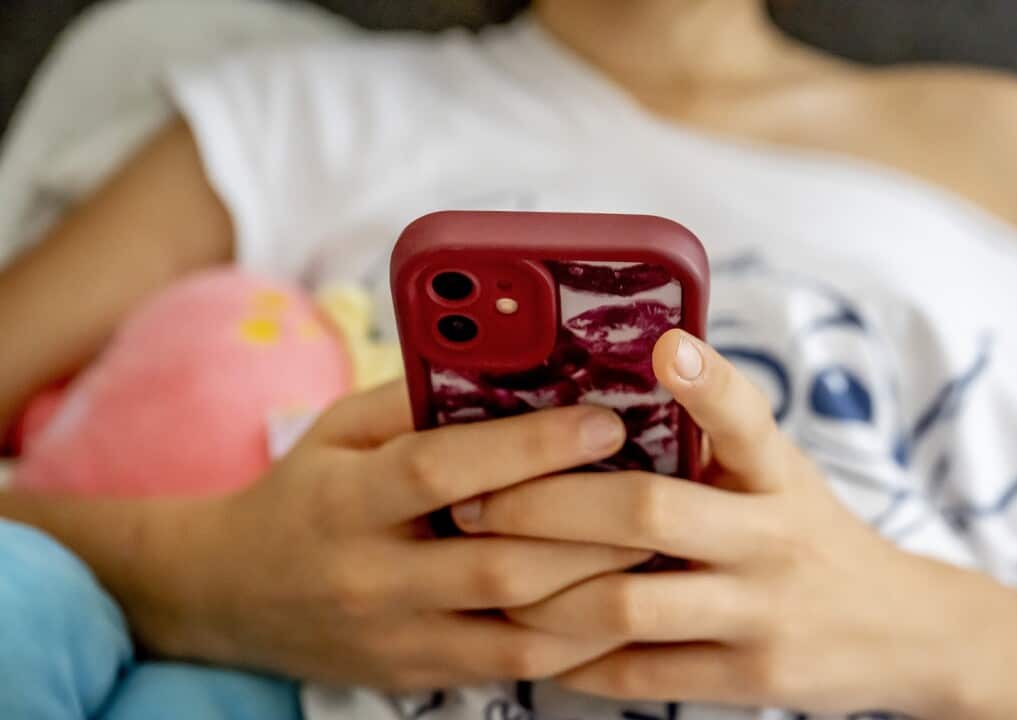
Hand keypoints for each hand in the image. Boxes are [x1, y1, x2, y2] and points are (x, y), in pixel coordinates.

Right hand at [139, 382, 649, 689]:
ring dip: (600, 590)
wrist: (227, 596)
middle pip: (500, 561)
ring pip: (521, 628)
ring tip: (659, 547)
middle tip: (660, 489)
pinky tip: (620, 600)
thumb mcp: (338, 431)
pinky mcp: (420, 675)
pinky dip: (576, 639)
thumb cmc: (302, 495)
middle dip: (591, 528)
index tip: (603, 422)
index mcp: (346, 499)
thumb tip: (511, 360)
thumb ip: (416, 400)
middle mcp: (371, 576)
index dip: (530, 445)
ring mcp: (398, 637)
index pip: (445, 468)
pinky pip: (515, 666)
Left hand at [450, 331, 978, 714]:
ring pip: (629, 603)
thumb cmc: (811, 535)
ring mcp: (763, 613)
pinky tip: (534, 645)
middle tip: (475, 502)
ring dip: (544, 594)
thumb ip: (715, 443)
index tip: (665, 347)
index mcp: (779, 474)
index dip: (707, 382)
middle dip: (547, 507)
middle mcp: (773, 537)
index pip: (747, 417)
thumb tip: (615, 384)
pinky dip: (577, 661)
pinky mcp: (751, 678)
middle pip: (647, 512)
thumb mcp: (783, 476)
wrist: (903, 632)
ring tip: (488, 578)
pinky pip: (642, 675)